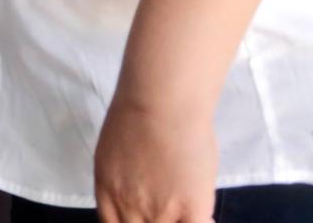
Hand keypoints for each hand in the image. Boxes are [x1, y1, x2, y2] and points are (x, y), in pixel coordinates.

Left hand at [94, 96, 216, 222]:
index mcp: (106, 190)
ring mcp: (158, 212)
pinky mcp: (189, 209)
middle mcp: (128, 207)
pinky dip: (204, 222)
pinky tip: (206, 214)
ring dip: (179, 220)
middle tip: (171, 212)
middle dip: (156, 221)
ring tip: (191, 208)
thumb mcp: (114, 149)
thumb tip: (138, 186)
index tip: (146, 217)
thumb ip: (124, 177)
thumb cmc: (140, 112)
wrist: (161, 101)